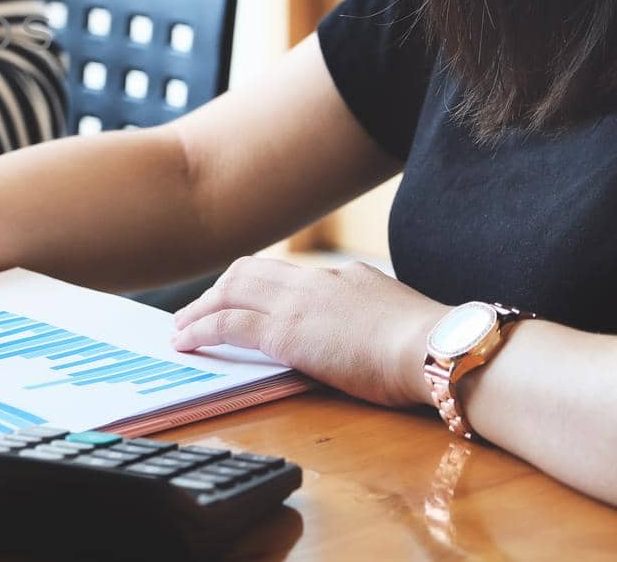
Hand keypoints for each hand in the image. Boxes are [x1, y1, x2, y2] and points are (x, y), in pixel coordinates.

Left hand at [170, 257, 449, 408]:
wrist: (437, 348)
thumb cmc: (432, 347)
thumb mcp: (396, 318)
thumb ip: (369, 317)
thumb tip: (364, 331)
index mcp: (342, 276)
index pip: (285, 273)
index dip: (254, 285)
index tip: (238, 298)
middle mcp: (314, 280)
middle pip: (249, 272)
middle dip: (218, 290)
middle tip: (198, 310)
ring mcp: (297, 303)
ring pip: (230, 291)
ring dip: (201, 309)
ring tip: (182, 328)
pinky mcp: (285, 331)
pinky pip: (228, 323)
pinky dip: (201, 329)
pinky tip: (187, 342)